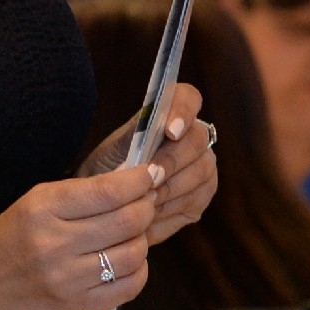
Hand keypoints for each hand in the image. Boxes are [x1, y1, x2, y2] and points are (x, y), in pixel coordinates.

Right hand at [0, 164, 159, 309]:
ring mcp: (70, 281)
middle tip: (146, 202)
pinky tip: (127, 260)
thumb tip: (132, 182)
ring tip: (132, 233)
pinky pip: (131, 285)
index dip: (138, 181)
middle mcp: (56, 245)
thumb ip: (80, 193)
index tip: (149, 175)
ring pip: (134, 253)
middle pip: (127, 221)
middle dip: (146, 207)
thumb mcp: (34, 203)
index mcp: (42, 210)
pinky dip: (138, 268)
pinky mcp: (81, 308)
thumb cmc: (12, 239)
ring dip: (142, 238)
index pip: (107, 192)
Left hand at [79, 86, 216, 244]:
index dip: (183, 111)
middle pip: (196, 142)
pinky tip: (152, 211)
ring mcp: (204, 167)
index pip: (188, 97)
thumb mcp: (115, 147)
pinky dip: (171, 207)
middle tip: (151, 177)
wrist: (105, 199)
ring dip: (170, 188)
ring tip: (145, 197)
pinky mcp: (202, 197)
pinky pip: (195, 200)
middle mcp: (195, 138)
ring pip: (199, 174)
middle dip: (172, 161)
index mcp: (172, 114)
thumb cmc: (111, 165)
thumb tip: (150, 122)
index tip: (170, 131)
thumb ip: (134, 132)